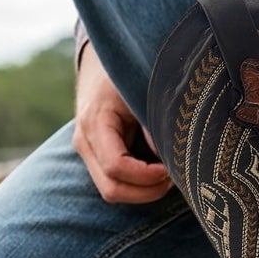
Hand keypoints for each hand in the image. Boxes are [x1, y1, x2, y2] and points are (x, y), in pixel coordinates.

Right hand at [74, 45, 172, 203]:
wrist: (100, 65)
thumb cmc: (125, 75)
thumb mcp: (141, 92)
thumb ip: (153, 123)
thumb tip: (169, 158)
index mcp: (95, 122)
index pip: (116, 166)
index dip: (146, 176)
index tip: (170, 169)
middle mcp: (85, 142)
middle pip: (111, 190)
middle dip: (147, 192)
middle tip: (173, 178)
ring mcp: (87, 153)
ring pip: (112, 192)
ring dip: (143, 192)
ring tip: (166, 176)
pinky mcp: (95, 158)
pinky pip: (114, 183)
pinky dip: (137, 186)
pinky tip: (156, 173)